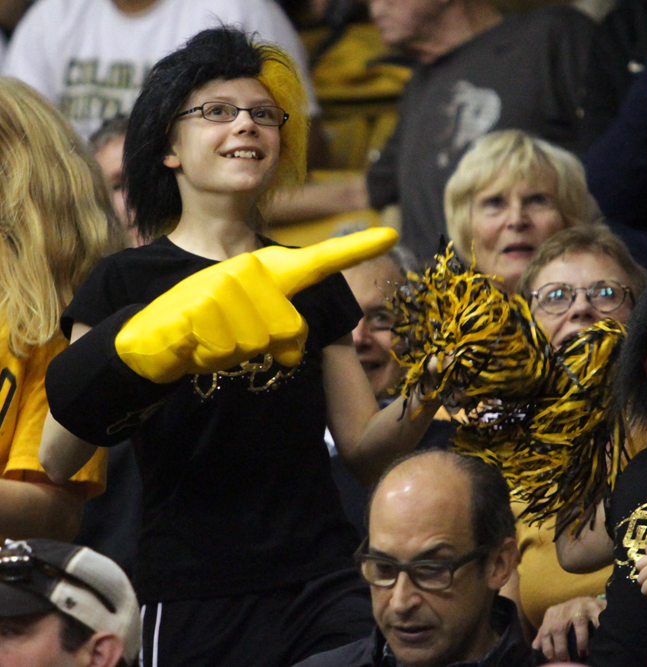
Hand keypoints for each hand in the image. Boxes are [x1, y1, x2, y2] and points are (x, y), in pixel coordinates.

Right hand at [115, 228, 397, 382]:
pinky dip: (207, 360)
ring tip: (209, 338)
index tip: (392, 236)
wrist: (148, 334)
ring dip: (232, 356)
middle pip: (288, 332)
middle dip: (264, 350)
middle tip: (231, 337)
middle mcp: (248, 269)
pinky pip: (223, 352)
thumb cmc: (208, 329)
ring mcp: (221, 286)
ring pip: (255, 346)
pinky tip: (192, 343)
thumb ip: (282, 335)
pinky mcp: (196, 307)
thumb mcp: (252, 328)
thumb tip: (293, 353)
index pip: (319, 260)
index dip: (356, 249)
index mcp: (267, 271)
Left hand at [531, 596, 605, 660]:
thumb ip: (545, 633)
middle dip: (561, 648)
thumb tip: (535, 647)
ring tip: (582, 655)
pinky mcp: (596, 607)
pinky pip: (597, 620)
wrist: (589, 601)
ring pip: (579, 623)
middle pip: (559, 628)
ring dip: (580, 641)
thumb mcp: (555, 621)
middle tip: (565, 662)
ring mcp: (581, 606)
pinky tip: (597, 643)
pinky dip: (598, 630)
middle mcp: (565, 608)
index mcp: (553, 613)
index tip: (552, 660)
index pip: (545, 631)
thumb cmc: (570, 615)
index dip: (547, 648)